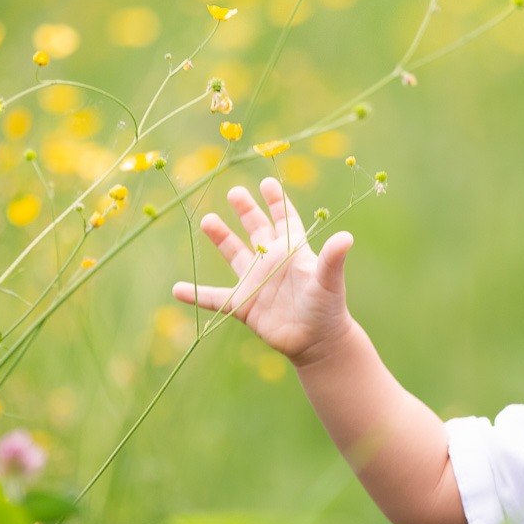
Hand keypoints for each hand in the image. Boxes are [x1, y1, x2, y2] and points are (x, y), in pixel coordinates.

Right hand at [172, 177, 355, 367]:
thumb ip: (332, 258)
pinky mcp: (243, 305)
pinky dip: (196, 294)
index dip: (276, 201)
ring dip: (221, 238)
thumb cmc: (328, 307)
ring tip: (207, 220)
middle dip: (246, 210)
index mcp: (293, 250)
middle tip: (235, 191)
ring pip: (234, 254)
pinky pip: (214, 298)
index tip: (266, 182)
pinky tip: (177, 288)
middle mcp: (272, 262)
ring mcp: (256, 282)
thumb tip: (346, 237)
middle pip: (256, 229)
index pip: (284, 219)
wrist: (317, 341)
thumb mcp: (328, 280)